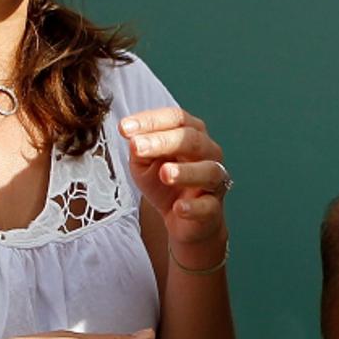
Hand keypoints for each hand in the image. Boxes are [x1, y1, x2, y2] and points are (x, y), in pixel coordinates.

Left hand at [120, 107, 229, 260]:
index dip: (151, 121)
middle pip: (192, 139)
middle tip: (137, 147)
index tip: (124, 128)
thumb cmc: (164, 183)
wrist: (181, 220)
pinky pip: (208, 206)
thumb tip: (133, 137)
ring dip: (186, 171)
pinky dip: (193, 207)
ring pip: (208, 171)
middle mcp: (208, 152)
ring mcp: (214, 181)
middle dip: (164, 142)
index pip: (176, 118)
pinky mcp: (213, 209)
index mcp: (192, 133)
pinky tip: (178, 207)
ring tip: (164, 173)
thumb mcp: (144, 162)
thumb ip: (139, 148)